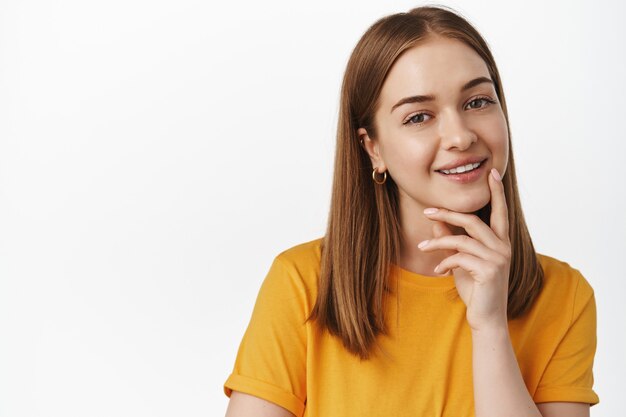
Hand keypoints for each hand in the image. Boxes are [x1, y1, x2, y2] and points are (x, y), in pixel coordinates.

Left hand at [418, 168, 510, 331]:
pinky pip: (459, 257)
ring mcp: (498, 258)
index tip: (493, 172)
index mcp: (500, 241)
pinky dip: (444, 261)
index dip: (497, 192)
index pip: (500, 211)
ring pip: (462, 238)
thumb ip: (452, 238)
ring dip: (438, 241)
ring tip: (422, 247)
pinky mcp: (489, 270)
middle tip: (426, 210)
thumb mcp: (461, 260)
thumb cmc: (475, 288)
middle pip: (472, 219)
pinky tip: (438, 270)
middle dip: (447, 212)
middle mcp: (503, 247)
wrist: (486, 318)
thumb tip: (437, 219)